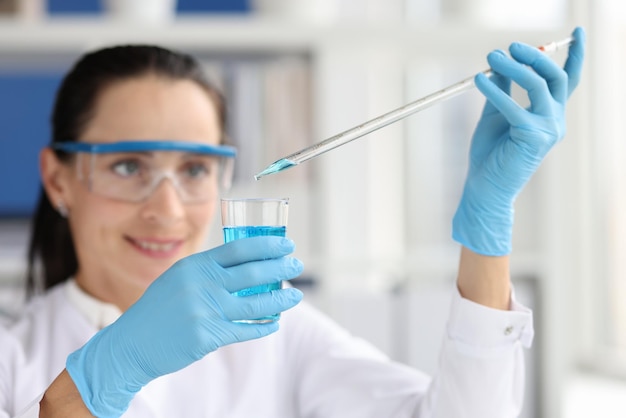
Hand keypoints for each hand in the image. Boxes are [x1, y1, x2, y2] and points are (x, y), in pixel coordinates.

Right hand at [65, 236, 303, 416]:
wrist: (130, 344)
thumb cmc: (158, 310)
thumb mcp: (178, 279)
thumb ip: (208, 272)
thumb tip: (247, 266)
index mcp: (195, 266)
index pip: (239, 249)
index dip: (267, 246)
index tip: (285, 244)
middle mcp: (201, 284)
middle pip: (252, 271)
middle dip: (280, 267)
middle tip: (297, 265)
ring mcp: (204, 310)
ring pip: (255, 302)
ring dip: (280, 298)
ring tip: (296, 296)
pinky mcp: (206, 336)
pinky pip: (245, 329)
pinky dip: (263, 326)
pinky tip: (275, 323)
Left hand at [452, 27, 585, 255]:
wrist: (485, 187)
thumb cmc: (490, 154)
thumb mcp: (495, 114)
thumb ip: (502, 88)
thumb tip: (500, 62)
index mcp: (550, 115)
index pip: (567, 80)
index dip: (575, 54)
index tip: (578, 32)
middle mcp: (555, 120)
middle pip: (555, 77)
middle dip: (534, 56)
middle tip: (509, 46)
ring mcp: (548, 129)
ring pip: (538, 86)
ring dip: (513, 67)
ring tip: (491, 57)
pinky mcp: (533, 137)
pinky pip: (514, 106)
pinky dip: (496, 91)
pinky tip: (479, 81)